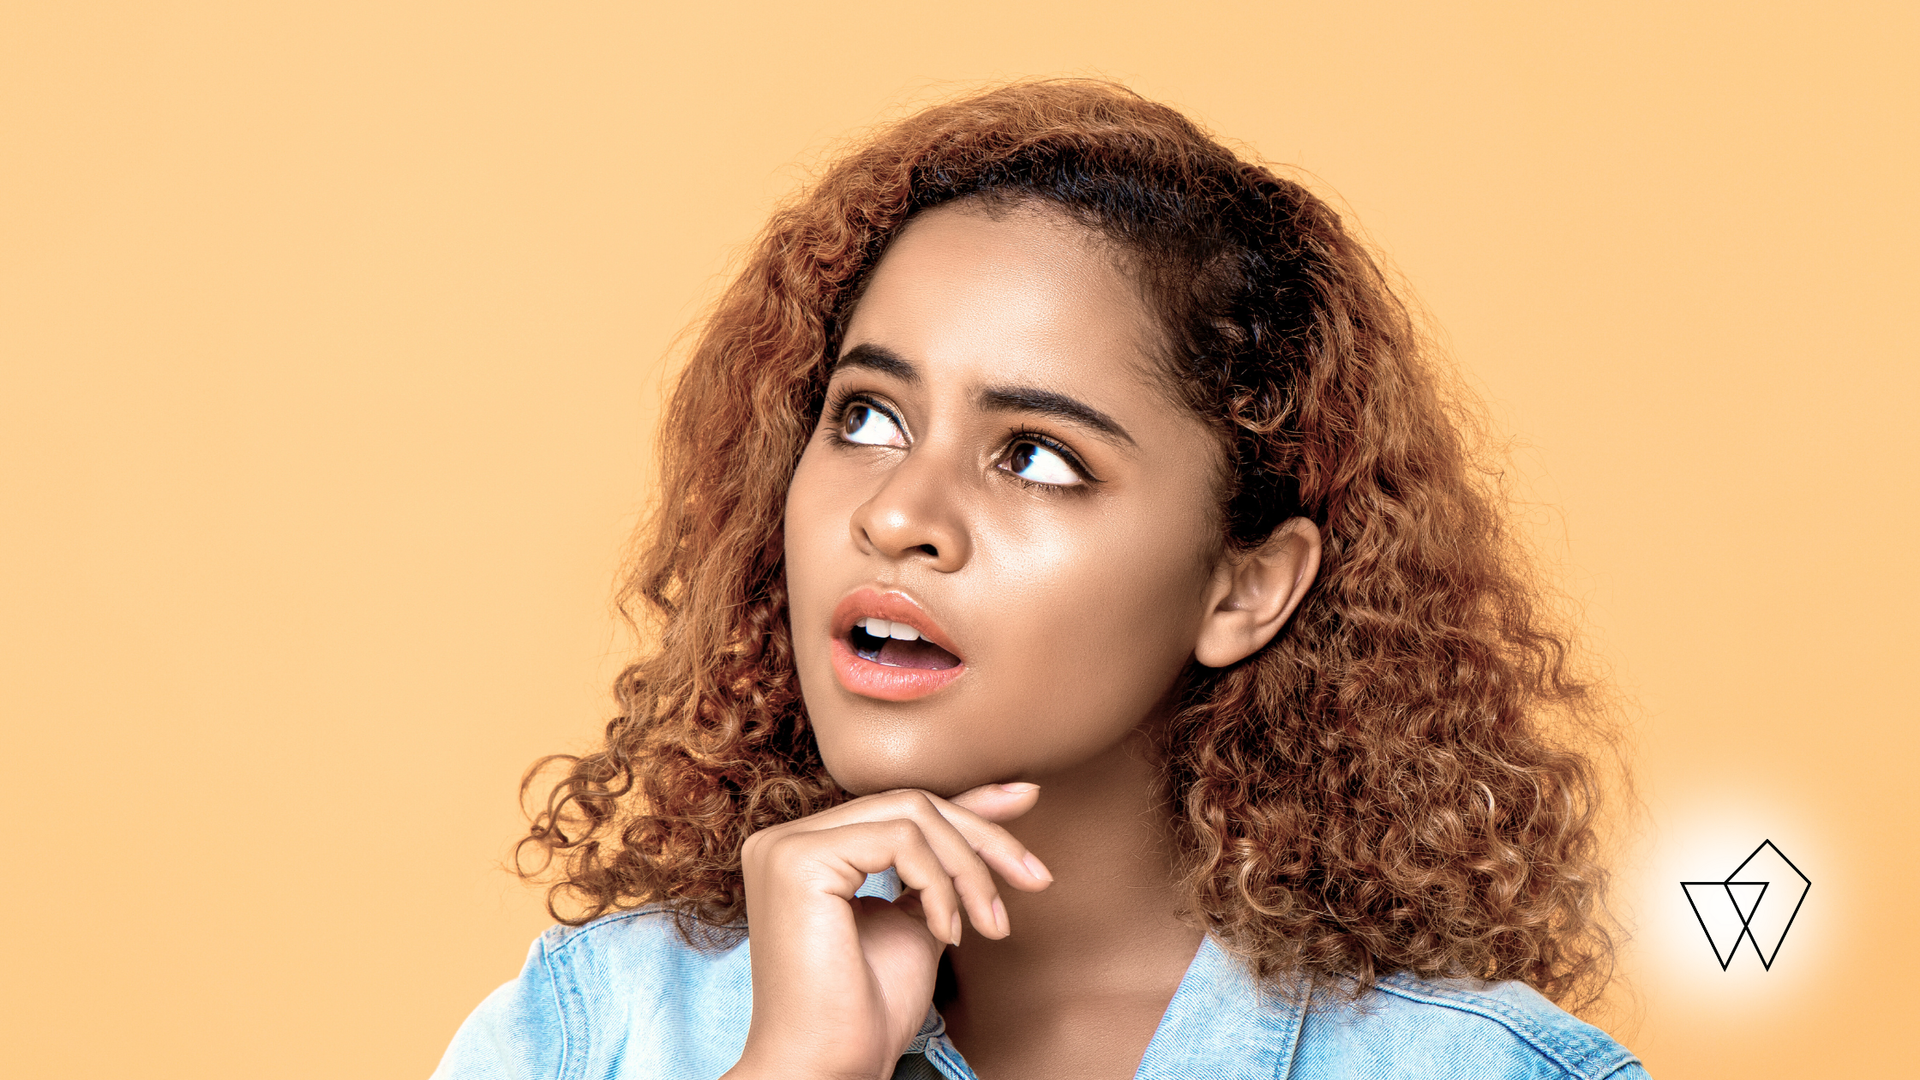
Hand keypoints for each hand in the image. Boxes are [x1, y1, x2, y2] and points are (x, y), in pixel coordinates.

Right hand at [721, 783, 1052, 1079]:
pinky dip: (942, 886)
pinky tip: (948, 934)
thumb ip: (945, 864)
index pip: (899, 809)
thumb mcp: (922, 916)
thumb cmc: (868, 1010)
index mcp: (808, 850)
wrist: (830, 1069)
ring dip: (968, 872)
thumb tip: (1009, 799)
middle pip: (910, 804)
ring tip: (987, 926)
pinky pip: (901, 841)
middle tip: (1037, 879)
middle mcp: (785, 838)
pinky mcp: (799, 861)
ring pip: (912, 816)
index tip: (1027, 798)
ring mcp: (786, 846)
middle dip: (984, 839)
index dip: (968, 803)